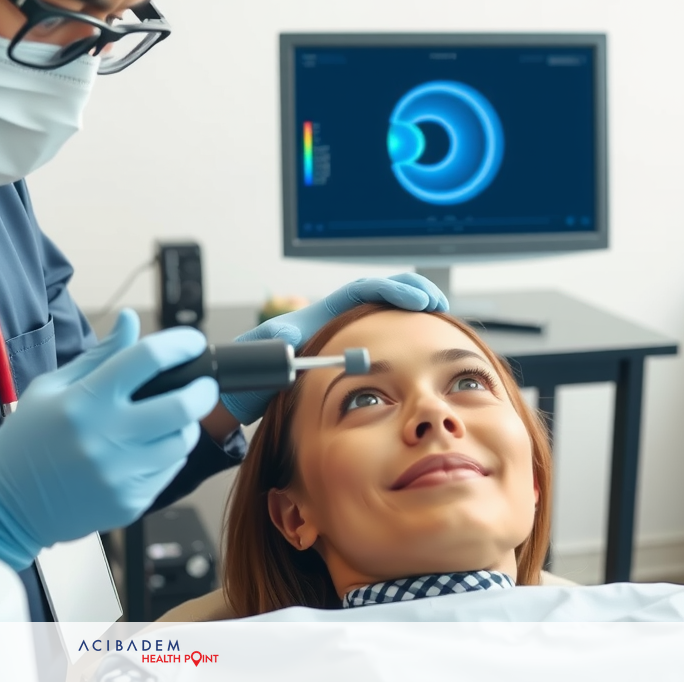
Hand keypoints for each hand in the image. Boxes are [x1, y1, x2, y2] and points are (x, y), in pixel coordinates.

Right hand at [0, 310, 217, 568]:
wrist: (8, 505)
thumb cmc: (28, 439)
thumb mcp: (52, 387)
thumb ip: (100, 355)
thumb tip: (131, 319)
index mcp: (85, 400)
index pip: (147, 358)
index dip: (180, 343)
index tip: (193, 341)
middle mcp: (105, 437)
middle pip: (181, 405)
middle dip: (203, 389)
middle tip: (203, 383)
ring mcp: (119, 473)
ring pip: (182, 441)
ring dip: (187, 424)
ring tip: (174, 417)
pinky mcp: (129, 502)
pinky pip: (169, 470)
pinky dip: (169, 454)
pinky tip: (150, 447)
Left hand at [221, 273, 447, 425]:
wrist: (244, 392)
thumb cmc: (251, 373)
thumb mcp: (260, 356)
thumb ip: (273, 346)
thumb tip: (288, 336)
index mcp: (319, 316)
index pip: (361, 292)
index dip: (391, 291)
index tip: (417, 301)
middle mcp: (333, 321)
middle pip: (378, 293)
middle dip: (410, 290)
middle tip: (436, 301)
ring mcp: (341, 336)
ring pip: (383, 312)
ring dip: (411, 310)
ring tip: (439, 314)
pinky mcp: (344, 354)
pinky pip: (379, 335)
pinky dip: (403, 333)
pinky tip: (421, 343)